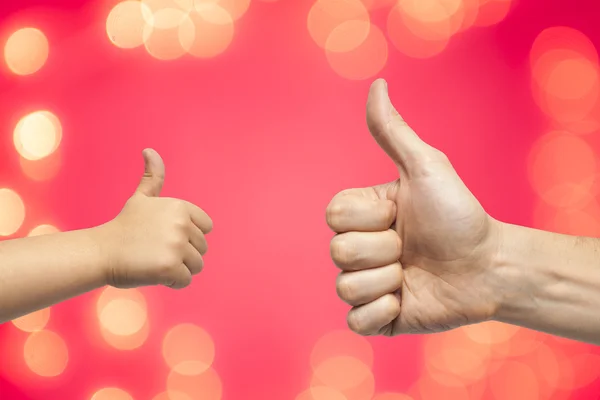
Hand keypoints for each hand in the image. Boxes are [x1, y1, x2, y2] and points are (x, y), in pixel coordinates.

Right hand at [100, 149, 212, 288]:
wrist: (101, 252)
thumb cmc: (123, 227)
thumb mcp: (141, 198)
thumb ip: (153, 177)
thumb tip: (149, 150)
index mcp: (181, 207)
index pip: (206, 228)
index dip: (188, 236)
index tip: (165, 236)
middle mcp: (182, 224)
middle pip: (202, 249)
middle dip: (183, 254)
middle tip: (156, 251)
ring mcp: (177, 246)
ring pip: (196, 266)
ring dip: (179, 269)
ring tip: (155, 261)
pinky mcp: (171, 267)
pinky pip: (186, 281)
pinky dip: (172, 282)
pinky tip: (153, 272)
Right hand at [326, 80, 503, 335]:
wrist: (489, 265)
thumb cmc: (458, 214)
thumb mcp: (425, 168)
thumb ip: (392, 132)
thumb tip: (377, 85)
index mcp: (362, 216)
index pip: (333, 217)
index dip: (370, 217)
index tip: (400, 214)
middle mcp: (359, 249)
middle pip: (339, 252)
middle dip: (385, 250)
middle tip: (412, 248)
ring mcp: (366, 284)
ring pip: (346, 286)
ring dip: (388, 280)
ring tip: (413, 274)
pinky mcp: (377, 318)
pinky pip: (355, 320)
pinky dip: (383, 312)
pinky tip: (407, 299)